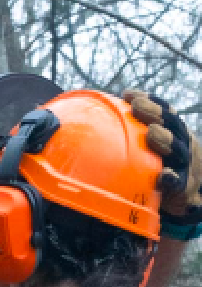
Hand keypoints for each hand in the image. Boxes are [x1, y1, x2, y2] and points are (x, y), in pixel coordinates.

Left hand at [130, 93, 201, 238]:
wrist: (190, 192)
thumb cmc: (161, 165)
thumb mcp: (151, 148)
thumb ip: (133, 137)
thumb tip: (97, 123)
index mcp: (173, 131)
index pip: (163, 110)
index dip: (148, 100)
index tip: (128, 94)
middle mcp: (181, 142)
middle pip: (170, 124)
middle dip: (153, 113)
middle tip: (136, 106)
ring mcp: (183, 163)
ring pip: (177, 149)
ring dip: (164, 140)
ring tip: (151, 133)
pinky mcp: (182, 185)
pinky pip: (177, 181)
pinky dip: (170, 178)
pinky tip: (163, 176)